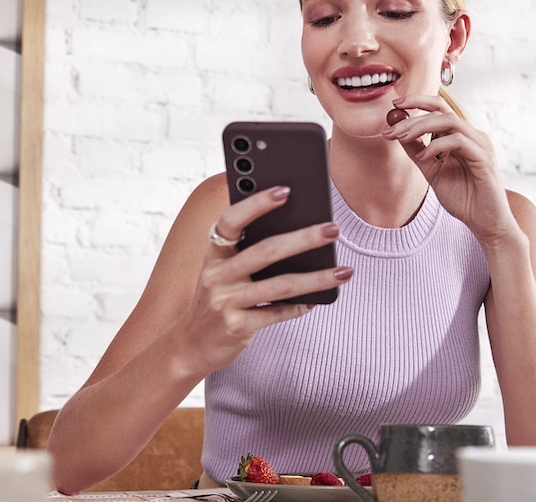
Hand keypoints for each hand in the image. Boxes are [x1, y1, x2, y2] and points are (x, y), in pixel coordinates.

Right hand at [175, 185, 351, 372]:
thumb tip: (297, 231)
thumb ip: (246, 253)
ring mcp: (225, 302)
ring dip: (317, 277)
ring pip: (280, 284)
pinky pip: (277, 313)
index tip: (285, 190)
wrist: (191, 345)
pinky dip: (300, 307)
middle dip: (304, 238)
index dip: (256, 204)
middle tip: (333, 229)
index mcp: (214, 254)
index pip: (231, 221)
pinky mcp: (237, 327)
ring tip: (344, 271)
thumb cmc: (217, 300)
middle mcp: (217, 275)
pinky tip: (319, 300)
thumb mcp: (222, 272)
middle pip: (266, 251)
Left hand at [383, 95, 517, 243]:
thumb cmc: (464, 199)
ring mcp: (481, 145)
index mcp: (462, 136)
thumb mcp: (433, 172)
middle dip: (413, 116)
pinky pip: (457, 141)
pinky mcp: (484, 158)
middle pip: (442, 110)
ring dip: (421, 127)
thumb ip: (418, 153)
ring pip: (449, 121)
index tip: (395, 105)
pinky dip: (436, 145)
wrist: (485, 223)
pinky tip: (422, 157)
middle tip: (391, 127)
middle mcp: (473, 135)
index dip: (418, 102)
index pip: (440, 109)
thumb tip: (398, 134)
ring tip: (401, 138)